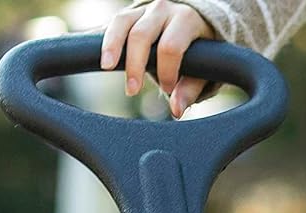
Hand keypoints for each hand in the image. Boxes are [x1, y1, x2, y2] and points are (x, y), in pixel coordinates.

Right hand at [100, 1, 215, 117]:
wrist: (194, 23)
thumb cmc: (198, 52)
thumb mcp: (202, 72)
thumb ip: (189, 90)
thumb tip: (175, 110)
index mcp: (186, 20)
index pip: (170, 47)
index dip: (166, 72)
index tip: (168, 89)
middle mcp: (165, 9)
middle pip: (142, 34)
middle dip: (135, 65)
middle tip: (132, 91)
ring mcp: (146, 9)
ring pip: (122, 22)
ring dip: (112, 46)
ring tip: (107, 68)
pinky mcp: (132, 13)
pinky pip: (115, 23)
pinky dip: (107, 40)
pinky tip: (103, 59)